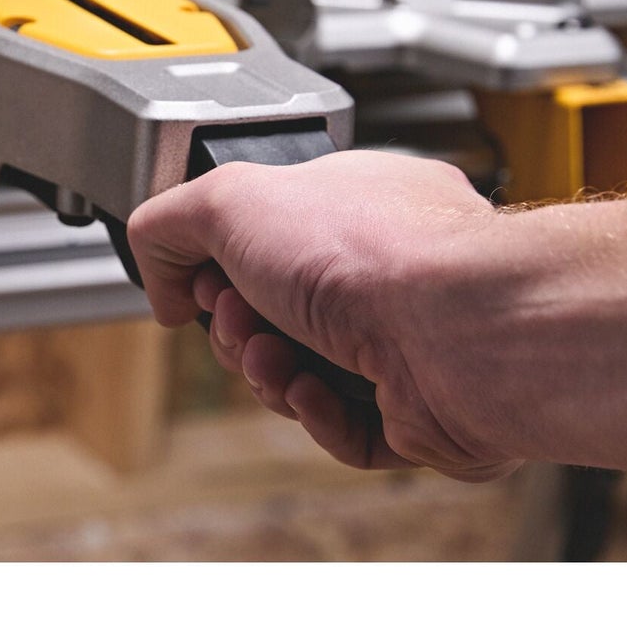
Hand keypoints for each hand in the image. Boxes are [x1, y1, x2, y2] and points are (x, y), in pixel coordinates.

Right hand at [126, 150, 521, 481]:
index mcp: (353, 204)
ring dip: (269, 374)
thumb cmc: (377, 252)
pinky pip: (344, 429)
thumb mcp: (229, 196)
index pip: (267, 237)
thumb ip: (168, 222)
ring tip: (274, 358)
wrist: (462, 331)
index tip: (204, 278)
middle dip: (239, 327)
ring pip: (304, 375)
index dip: (220, 265)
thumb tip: (163, 281)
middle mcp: (387, 269)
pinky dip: (316, 416)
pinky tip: (314, 391)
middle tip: (239, 320)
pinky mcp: (421, 410)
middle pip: (276, 314)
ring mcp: (408, 341)